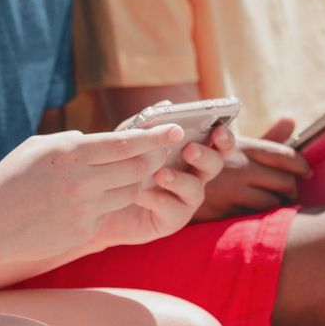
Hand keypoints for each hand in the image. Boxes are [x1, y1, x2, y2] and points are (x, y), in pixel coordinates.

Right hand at [0, 126, 182, 261]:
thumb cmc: (10, 180)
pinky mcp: (81, 232)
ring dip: (133, 183)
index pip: (126, 143)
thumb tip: (103, 140)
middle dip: (155, 159)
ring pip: (128, 193)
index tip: (176, 130)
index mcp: (70, 153)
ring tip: (123, 175)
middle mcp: (81, 181)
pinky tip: (84, 203)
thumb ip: (72, 142)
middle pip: (138, 169)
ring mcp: (83, 209)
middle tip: (163, 152)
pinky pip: (107, 214)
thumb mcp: (38, 148)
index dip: (155, 137)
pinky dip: (105, 205)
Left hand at [98, 123, 230, 245]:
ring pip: (196, 190)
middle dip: (206, 156)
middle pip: (214, 165)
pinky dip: (158, 200)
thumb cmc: (122, 165)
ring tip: (160, 174)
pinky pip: (173, 211)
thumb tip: (167, 104)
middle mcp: (194, 176)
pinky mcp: (172, 221)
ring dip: (180, 180)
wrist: (100, 201)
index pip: (217, 144)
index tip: (219, 130)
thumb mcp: (131, 141)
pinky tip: (140, 194)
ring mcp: (185, 200)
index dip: (224, 138)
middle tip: (190, 150)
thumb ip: (148, 124)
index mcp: (191, 153)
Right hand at [195, 119, 311, 219]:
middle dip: (292, 189)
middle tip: (291, 192)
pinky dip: (261, 218)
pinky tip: (260, 216)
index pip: (284, 155)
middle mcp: (240, 168)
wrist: (159, 178)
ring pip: (271, 203)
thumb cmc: (199, 156)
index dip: (301, 166)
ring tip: (278, 205)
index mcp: (242, 146)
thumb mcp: (228, 141)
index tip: (306, 171)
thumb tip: (292, 119)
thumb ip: (262, 136)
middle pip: (284, 182)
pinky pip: (252, 217)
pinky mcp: (222, 211)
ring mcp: (231, 191)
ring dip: (279, 205)